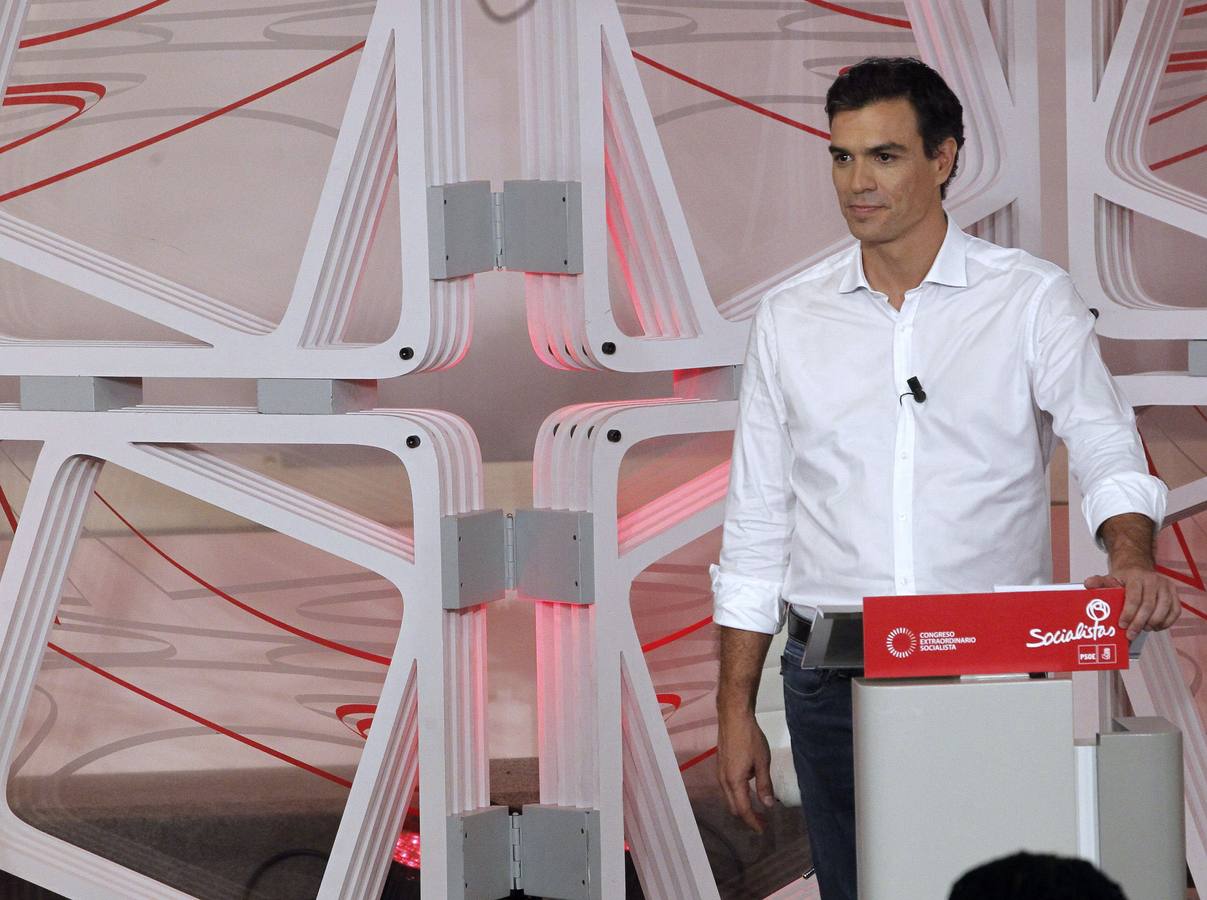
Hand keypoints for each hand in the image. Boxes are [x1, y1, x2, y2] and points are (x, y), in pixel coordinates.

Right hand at [716, 710, 775, 832]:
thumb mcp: (762, 762)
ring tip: (757, 807)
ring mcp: (719, 772)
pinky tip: (748, 789)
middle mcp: (723, 780)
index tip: (763, 830)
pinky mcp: (720, 765)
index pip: (743, 810)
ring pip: (729, 798)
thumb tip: (768, 805)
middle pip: (733, 807)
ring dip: (741, 805)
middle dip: (747, 817)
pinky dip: (737, 795)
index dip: (753, 822)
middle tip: (763, 820)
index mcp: (734, 781)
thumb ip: (764, 785)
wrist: (733, 717)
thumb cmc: (749, 738)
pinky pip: (727, 788)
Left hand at [1084, 567, 1179, 639]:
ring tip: (1143, 629)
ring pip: (1164, 609)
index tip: (1122, 625)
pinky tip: (1155, 627)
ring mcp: (1166, 587)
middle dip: (1138, 623)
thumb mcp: (1110, 579)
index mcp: (1136, 577)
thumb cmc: (1124, 579)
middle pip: (1148, 606)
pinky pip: (1175, 611)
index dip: (1128, 613)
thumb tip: (1088, 584)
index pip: (1134, 597)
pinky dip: (1166, 622)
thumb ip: (1099, 583)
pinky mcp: (1175, 594)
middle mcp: (1154, 580)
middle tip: (1130, 634)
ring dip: (1153, 623)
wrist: (1139, 569)